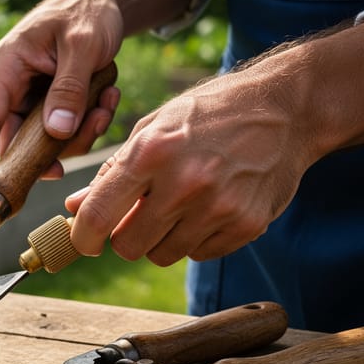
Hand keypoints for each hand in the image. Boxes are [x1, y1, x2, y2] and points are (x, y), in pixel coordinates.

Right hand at [0, 0, 123, 180]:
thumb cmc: (85, 12)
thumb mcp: (82, 46)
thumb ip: (69, 89)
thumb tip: (57, 133)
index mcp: (4, 69)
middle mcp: (9, 87)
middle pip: (18, 140)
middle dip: (56, 145)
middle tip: (91, 131)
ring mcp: (27, 98)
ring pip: (44, 140)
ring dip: (81, 131)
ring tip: (106, 100)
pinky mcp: (47, 105)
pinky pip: (61, 131)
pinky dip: (87, 122)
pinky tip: (105, 96)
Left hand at [65, 67, 311, 265]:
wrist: (287, 109)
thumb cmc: (209, 114)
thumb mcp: (154, 127)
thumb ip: (112, 171)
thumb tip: (75, 208)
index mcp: (152, 152)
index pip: (99, 214)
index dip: (83, 236)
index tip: (83, 240)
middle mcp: (184, 183)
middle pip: (128, 246)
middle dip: (125, 237)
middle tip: (138, 216)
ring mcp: (219, 207)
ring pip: (163, 255)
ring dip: (161, 239)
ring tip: (178, 206)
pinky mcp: (247, 225)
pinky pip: (199, 254)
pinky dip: (195, 239)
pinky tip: (208, 207)